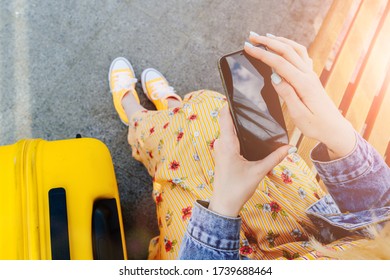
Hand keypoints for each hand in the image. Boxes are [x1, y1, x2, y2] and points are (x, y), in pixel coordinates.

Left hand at [208, 106, 290, 216]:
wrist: (224, 204)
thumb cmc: (237, 188)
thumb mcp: (259, 172)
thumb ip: (275, 158)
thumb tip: (290, 147)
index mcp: (227, 143)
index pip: (223, 116)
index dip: (229, 103)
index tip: (240, 95)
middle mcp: (220, 143)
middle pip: (227, 120)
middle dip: (239, 112)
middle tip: (255, 106)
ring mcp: (220, 149)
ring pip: (228, 130)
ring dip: (238, 124)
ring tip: (255, 119)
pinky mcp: (222, 154)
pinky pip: (228, 138)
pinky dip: (237, 134)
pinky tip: (250, 135)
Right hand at [244, 33, 355, 159]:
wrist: (334, 129)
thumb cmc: (316, 125)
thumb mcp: (299, 114)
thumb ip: (287, 94)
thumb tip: (274, 77)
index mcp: (303, 84)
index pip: (278, 63)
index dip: (262, 53)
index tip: (248, 47)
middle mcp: (308, 75)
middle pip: (286, 51)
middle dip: (267, 42)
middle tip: (251, 37)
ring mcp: (311, 74)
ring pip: (295, 49)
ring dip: (279, 41)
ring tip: (265, 37)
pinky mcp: (311, 77)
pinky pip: (302, 55)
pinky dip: (290, 46)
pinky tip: (284, 46)